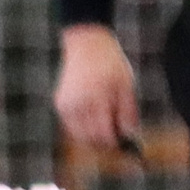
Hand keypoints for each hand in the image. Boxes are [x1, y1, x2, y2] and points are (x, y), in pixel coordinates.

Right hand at [54, 25, 139, 150]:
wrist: (86, 44)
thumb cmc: (110, 64)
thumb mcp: (126, 84)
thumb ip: (128, 111)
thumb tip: (129, 135)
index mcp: (98, 96)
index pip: (105, 133)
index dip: (115, 143)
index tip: (124, 145)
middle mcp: (79, 102)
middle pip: (91, 138)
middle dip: (104, 143)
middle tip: (116, 140)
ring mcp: (67, 104)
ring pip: (80, 136)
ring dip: (93, 138)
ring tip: (105, 129)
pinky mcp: (60, 104)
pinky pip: (72, 126)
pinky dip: (83, 127)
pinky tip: (92, 118)